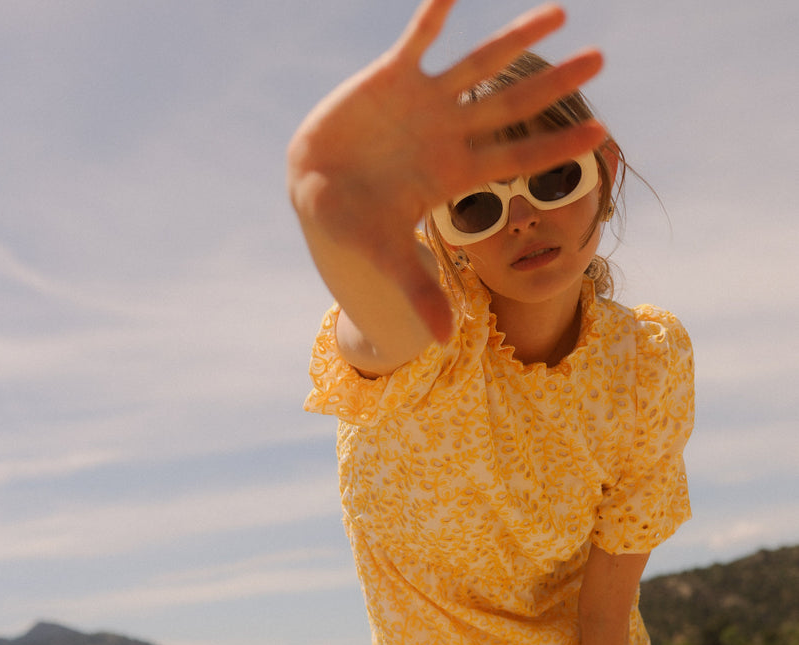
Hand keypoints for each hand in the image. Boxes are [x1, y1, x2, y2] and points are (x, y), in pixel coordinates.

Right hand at [288, 0, 603, 341]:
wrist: (314, 189)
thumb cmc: (355, 225)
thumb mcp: (388, 256)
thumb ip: (420, 289)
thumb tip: (448, 340)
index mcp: (456, 172)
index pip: (517, 157)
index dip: (556, 145)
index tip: (600, 132)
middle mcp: (450, 131)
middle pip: (512, 105)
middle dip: (554, 83)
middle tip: (600, 58)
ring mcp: (424, 101)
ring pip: (480, 64)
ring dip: (517, 39)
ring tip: (560, 12)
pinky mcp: (392, 76)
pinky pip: (420, 36)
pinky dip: (437, 11)